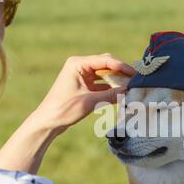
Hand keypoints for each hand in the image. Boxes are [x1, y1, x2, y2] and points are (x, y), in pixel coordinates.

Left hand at [0, 54, 133, 173]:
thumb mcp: (89, 101)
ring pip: (105, 75)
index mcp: (77, 64)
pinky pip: (101, 84)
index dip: (122, 66)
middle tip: (135, 80)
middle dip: (121, 72)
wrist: (48, 122)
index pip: (105, 61)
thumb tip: (128, 91)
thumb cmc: (64, 109)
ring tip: (130, 87)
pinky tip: (121, 95)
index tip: (135, 74)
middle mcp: (79, 66)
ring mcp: (82, 76)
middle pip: (106, 65)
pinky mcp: (84, 86)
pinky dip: (111, 89)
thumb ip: (110, 95)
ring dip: (116, 81)